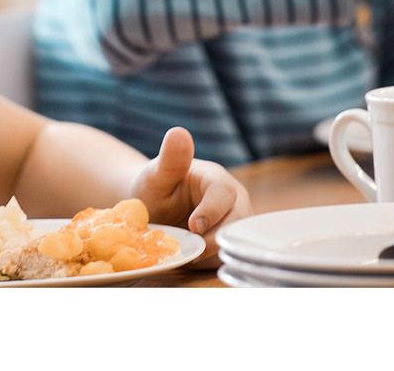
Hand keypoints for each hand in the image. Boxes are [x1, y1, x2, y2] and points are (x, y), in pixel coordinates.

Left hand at [128, 126, 245, 256]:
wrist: (153, 210)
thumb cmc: (155, 188)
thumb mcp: (157, 175)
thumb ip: (170, 159)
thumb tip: (179, 132)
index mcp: (216, 178)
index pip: (223, 194)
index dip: (212, 210)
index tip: (194, 226)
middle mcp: (233, 200)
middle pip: (239, 220)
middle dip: (217, 236)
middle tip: (193, 249)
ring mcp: (235, 222)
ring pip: (239, 240)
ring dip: (216, 251)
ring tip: (190, 254)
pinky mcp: (231, 242)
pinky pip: (232, 254)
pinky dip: (215, 261)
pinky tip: (195, 260)